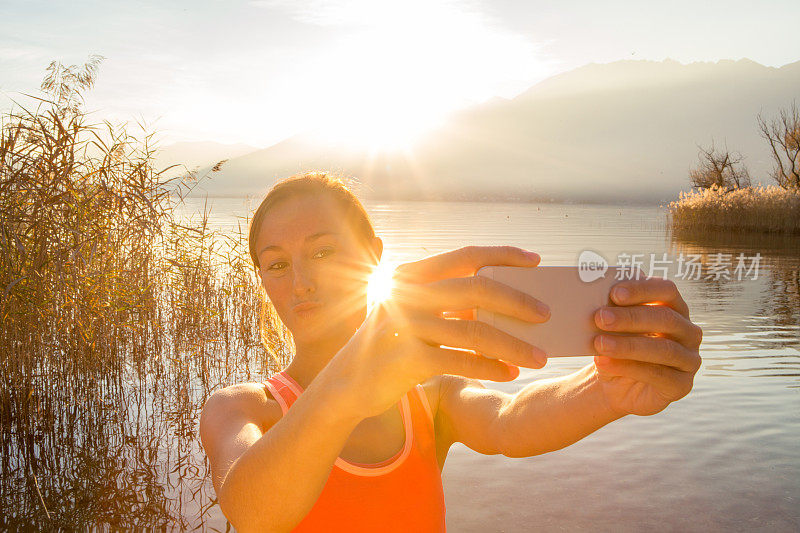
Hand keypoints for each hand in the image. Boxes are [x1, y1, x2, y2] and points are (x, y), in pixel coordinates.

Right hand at [328, 246, 549, 418]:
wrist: (347, 384)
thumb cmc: (393, 345)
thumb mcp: (413, 313)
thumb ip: (447, 301)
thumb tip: (508, 299)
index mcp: (411, 275)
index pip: (466, 255)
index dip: (504, 255)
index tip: (537, 260)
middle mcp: (406, 292)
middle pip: (477, 288)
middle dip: (518, 300)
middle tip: (546, 314)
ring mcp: (405, 323)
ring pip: (475, 329)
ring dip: (513, 344)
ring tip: (540, 357)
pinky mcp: (407, 358)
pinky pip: (461, 360)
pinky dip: (490, 367)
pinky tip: (509, 373)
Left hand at [591, 276, 702, 416]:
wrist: (613, 385)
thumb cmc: (615, 346)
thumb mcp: (613, 328)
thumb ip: (612, 311)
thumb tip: (597, 298)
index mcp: (674, 308)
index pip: (667, 290)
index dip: (643, 290)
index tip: (615, 293)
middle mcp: (688, 332)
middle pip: (666, 318)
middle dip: (631, 317)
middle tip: (601, 317)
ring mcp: (689, 359)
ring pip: (664, 348)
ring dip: (628, 345)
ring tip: (599, 343)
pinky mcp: (681, 385)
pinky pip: (659, 375)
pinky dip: (628, 367)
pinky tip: (604, 362)